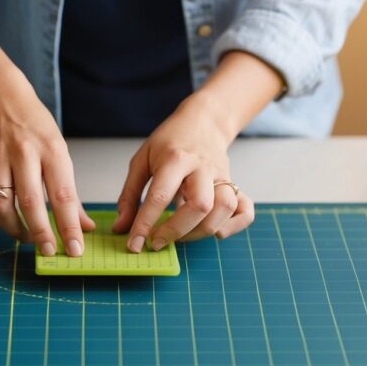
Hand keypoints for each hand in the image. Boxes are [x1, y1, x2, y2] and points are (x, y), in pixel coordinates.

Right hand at [0, 87, 94, 255]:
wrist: (3, 104)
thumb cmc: (37, 132)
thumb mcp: (61, 155)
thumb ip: (71, 195)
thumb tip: (85, 227)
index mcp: (51, 150)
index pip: (62, 195)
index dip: (69, 225)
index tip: (75, 249)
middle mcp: (22, 153)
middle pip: (30, 201)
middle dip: (41, 232)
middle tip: (49, 251)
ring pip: (1, 204)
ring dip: (14, 228)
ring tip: (27, 237)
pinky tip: (7, 220)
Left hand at [112, 95, 254, 250]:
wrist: (204, 120)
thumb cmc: (169, 142)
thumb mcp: (142, 160)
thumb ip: (129, 195)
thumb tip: (121, 228)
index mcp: (174, 159)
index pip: (160, 196)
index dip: (145, 224)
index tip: (135, 245)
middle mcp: (202, 167)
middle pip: (199, 205)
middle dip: (177, 231)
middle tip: (158, 242)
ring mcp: (221, 176)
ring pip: (224, 208)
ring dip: (203, 231)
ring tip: (182, 237)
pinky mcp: (234, 184)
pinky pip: (245, 210)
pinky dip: (235, 226)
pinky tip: (217, 232)